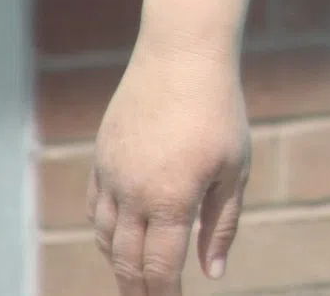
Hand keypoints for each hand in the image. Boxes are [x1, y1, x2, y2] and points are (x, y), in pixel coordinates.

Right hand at [90, 44, 253, 293]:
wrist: (181, 56)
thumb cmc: (219, 112)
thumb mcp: (234, 169)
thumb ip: (222, 225)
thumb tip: (213, 272)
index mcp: (172, 199)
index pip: (160, 267)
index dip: (163, 294)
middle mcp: (134, 193)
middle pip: (126, 261)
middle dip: (137, 289)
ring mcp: (112, 175)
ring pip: (105, 238)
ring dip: (119, 262)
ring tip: (135, 276)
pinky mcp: (101, 157)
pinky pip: (95, 209)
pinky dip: (105, 232)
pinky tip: (120, 238)